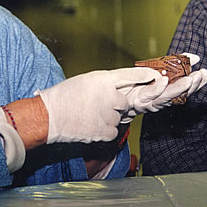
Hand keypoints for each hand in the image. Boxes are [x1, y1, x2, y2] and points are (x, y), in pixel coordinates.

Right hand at [36, 67, 160, 143]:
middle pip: (124, 102)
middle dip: (115, 105)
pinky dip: (104, 130)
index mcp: (103, 79)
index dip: (144, 76)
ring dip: (108, 118)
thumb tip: (120, 89)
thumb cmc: (64, 96)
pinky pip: (113, 130)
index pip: (130, 75)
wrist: (49, 116)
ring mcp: (108, 114)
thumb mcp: (87, 81)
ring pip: (119, 117)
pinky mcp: (106, 130)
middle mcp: (109, 95)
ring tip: (88, 115)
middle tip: (95, 105)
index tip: (157, 76)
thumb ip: (106, 83)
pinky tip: (89, 125)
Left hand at [118, 52, 206, 122]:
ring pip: (167, 96)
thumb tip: (194, 58)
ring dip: (179, 88)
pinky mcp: (138, 101)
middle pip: (179, 94)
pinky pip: (150, 95)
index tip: (206, 73)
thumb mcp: (154, 74)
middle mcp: (160, 99)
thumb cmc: (133, 86)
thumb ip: (172, 66)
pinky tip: (164, 81)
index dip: (196, 82)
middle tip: (202, 76)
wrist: (114, 100)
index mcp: (166, 93)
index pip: (185, 87)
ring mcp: (150, 101)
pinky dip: (158, 88)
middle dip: (192, 85)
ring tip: (190, 79)